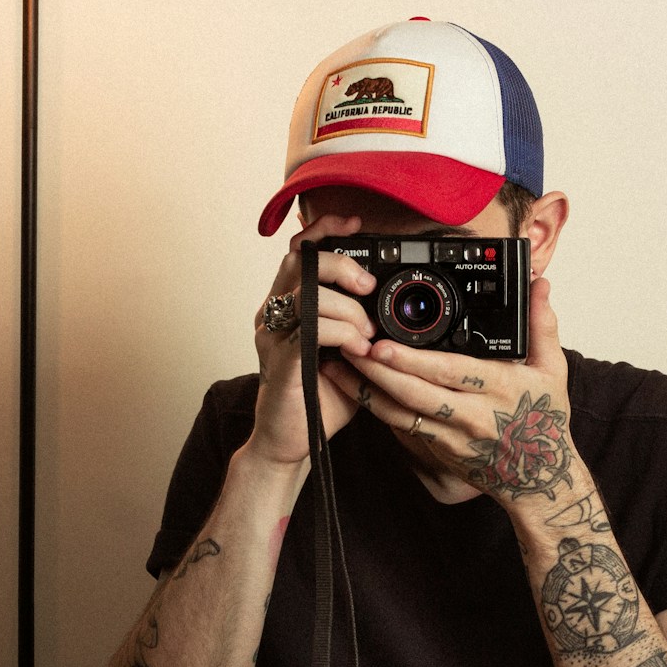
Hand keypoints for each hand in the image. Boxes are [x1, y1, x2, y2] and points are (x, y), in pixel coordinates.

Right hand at [244, 214, 377, 466]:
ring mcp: (274, 337)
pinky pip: (311, 331)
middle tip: (367, 288)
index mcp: (288, 307)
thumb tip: (392, 307)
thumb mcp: (347, 353)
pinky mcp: (281, 361)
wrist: (290, 442)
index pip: (298, 252)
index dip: (324, 229)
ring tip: (366, 333)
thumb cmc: (317, 398)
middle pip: (298, 262)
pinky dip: (342, 334)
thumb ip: (360, 326)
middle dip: (340, 266)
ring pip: (307, 295)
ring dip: (347, 309)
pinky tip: (357, 350)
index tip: (355, 224)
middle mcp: (274, 314)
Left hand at [326, 277, 579, 509]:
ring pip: (400, 414)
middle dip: (376, 371)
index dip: (411, 361)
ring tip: (337, 366)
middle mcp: (471, 415)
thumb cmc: (545, 422)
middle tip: (347, 347)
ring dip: (365, 390)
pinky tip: (353, 389)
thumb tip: (539, 284)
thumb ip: (542, 325)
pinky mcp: (438, 449)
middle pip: (414, 393)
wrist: (538, 479)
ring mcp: (451, 436)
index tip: (381, 344)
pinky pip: (401, 428)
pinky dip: (375, 408)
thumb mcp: (552, 371)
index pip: (449, 372)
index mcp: (498, 388)